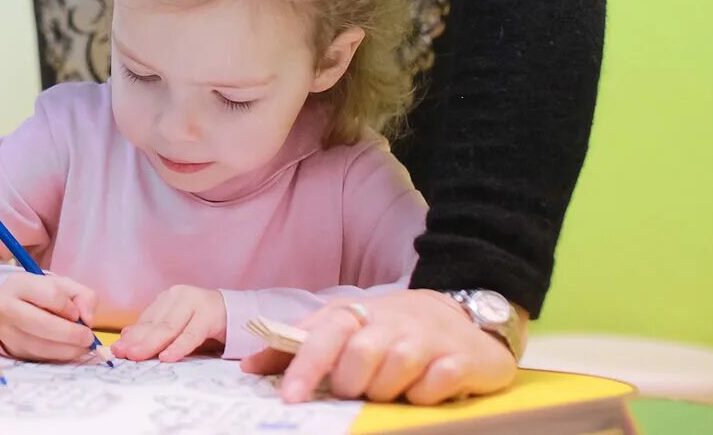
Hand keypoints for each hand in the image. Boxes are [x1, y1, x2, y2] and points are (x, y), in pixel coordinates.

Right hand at [0, 272, 97, 362]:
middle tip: (88, 337)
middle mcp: (7, 308)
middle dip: (71, 334)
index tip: (77, 314)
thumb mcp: (63, 287)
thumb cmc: (40, 296)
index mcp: (19, 284)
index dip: (69, 307)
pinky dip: (60, 356)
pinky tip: (69, 349)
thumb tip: (87, 320)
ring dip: (69, 349)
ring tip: (82, 345)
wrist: (9, 311)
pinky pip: (41, 357)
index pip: (50, 295)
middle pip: (42, 324)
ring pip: (42, 346)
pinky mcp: (13, 351)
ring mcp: (7, 332)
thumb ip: (83, 296)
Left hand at [113, 285, 226, 362]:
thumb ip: (156, 329)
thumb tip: (127, 335)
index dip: (131, 335)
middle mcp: (179, 296)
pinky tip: (166, 357)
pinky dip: (178, 347)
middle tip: (122, 354)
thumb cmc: (206, 322)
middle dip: (136, 340)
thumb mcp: (179, 325)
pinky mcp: (210, 315)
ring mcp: (195, 303)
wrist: (240, 313)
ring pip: (169, 328)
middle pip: (155, 324)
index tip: (116, 349)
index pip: (146, 320)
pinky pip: (191, 334)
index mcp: (169, 298)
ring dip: (151, 343)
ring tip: (136, 356)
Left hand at [242, 290, 518, 404]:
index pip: (321, 334)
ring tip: (388, 390)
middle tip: (352, 392)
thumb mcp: (346, 328)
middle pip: (357, 352)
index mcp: (356, 314)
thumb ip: (301, 346)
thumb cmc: (392, 328)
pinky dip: (426, 393)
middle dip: (349, 382)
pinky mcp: (461, 358)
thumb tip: (249, 367)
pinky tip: (426, 389)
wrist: (463, 316)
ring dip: (385, 389)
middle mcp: (391, 321)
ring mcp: (427, 338)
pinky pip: (436, 383)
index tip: (288, 397)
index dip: (302, 365)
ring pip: (395, 368)